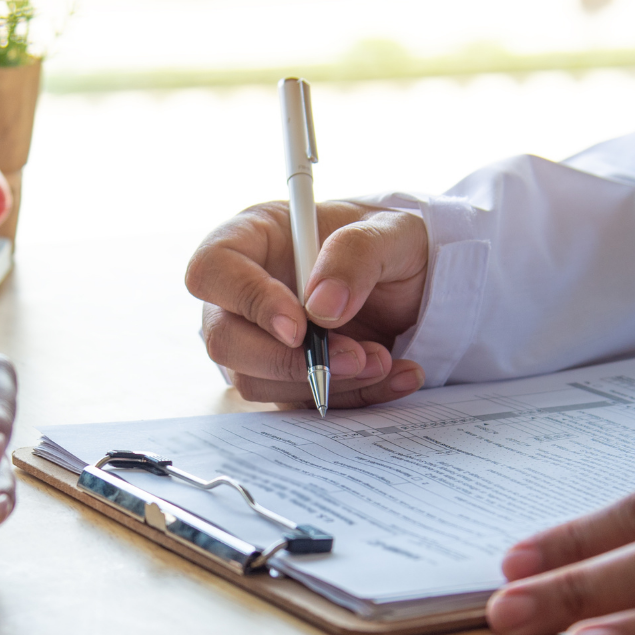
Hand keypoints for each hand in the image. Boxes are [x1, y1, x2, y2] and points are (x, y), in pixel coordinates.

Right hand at [186, 199, 429, 406]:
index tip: (300, 326)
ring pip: (256, 381)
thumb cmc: (395, 242)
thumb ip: (357, 255)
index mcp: (254, 237)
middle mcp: (245, 291)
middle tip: (354, 357)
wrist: (421, 284)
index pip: (213, 269)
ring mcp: (260, 339)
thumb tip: (321, 309)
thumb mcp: (395, 231)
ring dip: (322, 382)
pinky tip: (394, 374)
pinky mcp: (285, 376)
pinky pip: (298, 402)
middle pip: (223, 339)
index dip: (247, 301)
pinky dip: (350, 398)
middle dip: (287, 360)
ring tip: (383, 360)